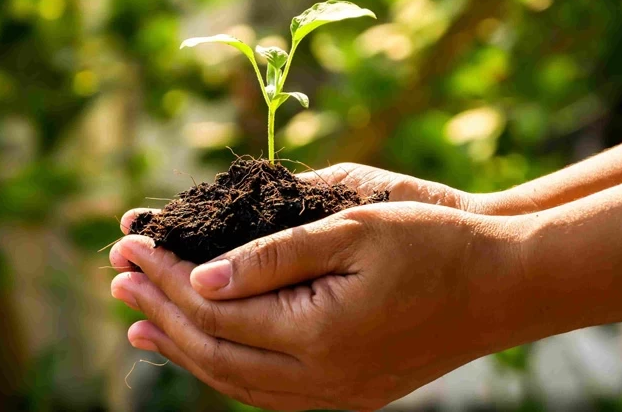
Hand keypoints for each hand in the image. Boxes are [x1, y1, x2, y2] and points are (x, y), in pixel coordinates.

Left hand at [109, 201, 519, 410]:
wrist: (503, 285)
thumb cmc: (433, 244)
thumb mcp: (353, 230)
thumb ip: (273, 258)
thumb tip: (203, 279)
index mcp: (319, 334)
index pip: (215, 310)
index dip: (166, 276)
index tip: (130, 245)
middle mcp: (321, 377)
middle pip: (215, 351)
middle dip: (161, 309)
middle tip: (118, 277)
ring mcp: (336, 391)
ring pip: (237, 380)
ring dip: (183, 348)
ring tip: (139, 324)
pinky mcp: (349, 390)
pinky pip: (269, 389)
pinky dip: (227, 367)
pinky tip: (207, 349)